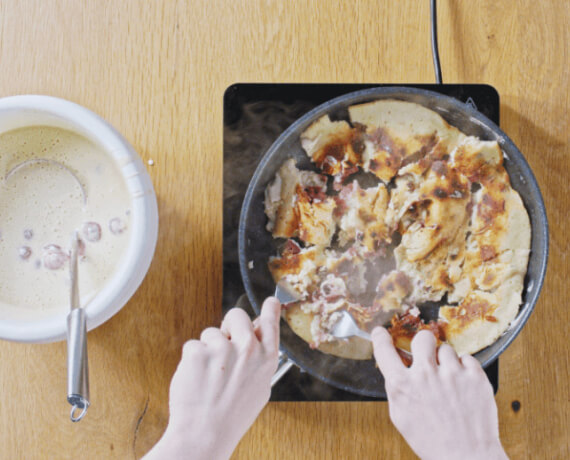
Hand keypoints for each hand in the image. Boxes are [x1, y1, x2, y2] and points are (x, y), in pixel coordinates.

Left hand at [144, 297, 280, 459]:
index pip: (270, 323)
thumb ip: (259, 360)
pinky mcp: (198, 351)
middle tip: (222, 346)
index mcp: (265, 359)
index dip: (270, 309)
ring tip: (209, 376)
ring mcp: (222, 349)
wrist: (204, 435)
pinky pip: (192, 345)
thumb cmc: (231, 416)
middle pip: (236, 315)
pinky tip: (196, 379)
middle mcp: (248, 350)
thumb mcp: (259, 388)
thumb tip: (256, 337)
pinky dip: (191, 360)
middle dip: (227, 326)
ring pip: (210, 332)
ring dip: (207, 349)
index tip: (271, 301)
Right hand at [372, 328, 507, 459]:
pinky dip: (465, 369)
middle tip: (428, 355)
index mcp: (402, 386)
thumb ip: (398, 389)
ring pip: (446, 349)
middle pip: (421, 338)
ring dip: (447, 362)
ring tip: (449, 382)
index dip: (380, 337)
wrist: (467, 457)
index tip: (380, 332)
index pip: (384, 350)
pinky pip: (467, 359)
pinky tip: (463, 385)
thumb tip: (395, 370)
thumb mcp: (401, 417)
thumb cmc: (433, 442)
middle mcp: (425, 375)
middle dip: (424, 343)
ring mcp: (451, 374)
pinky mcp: (475, 376)